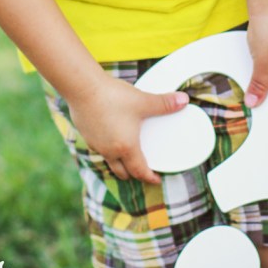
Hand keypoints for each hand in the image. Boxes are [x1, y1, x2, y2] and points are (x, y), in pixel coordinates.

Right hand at [68, 73, 188, 182]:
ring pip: (109, 161)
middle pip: (122, 172)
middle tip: (142, 170)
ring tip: (126, 155)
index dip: (149, 177)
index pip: (139, 171)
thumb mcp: (143, 101)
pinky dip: (106, 148)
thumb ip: (165, 103)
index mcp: (126, 147)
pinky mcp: (86, 134)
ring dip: (119, 162)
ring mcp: (95, 144)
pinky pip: (98, 148)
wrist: (83, 88)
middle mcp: (109, 151)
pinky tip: (109, 136)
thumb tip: (184, 100)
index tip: (156, 179)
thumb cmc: (113, 97)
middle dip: (133, 174)